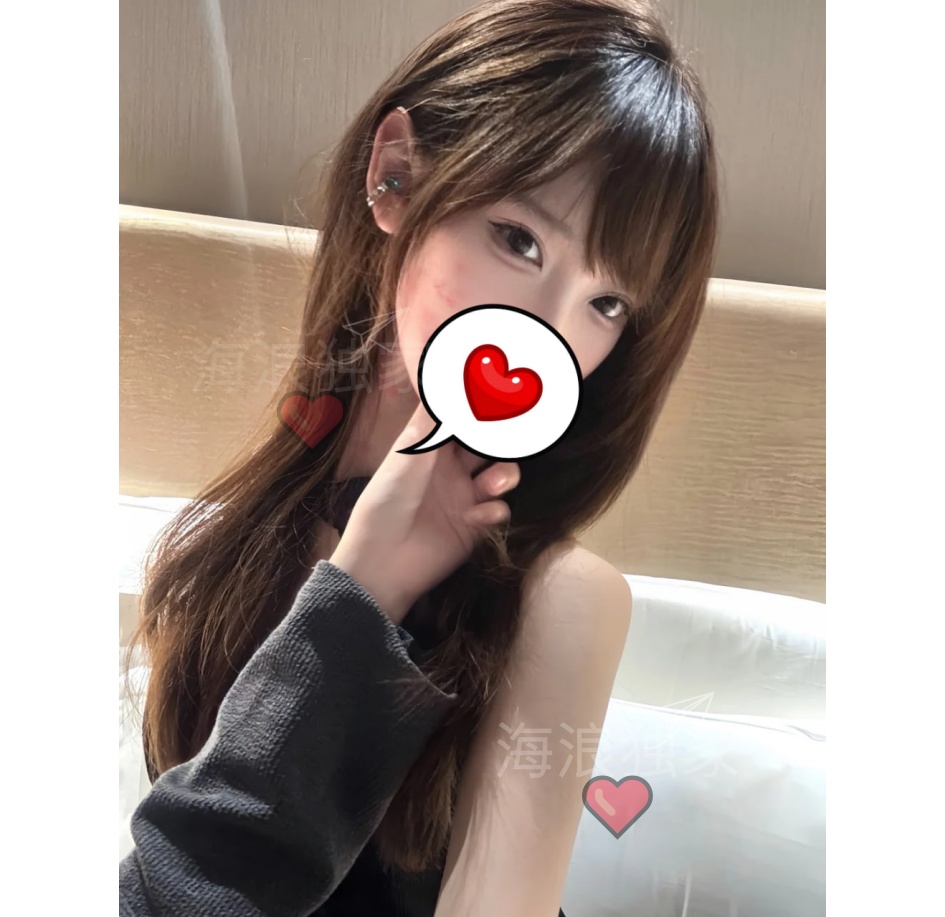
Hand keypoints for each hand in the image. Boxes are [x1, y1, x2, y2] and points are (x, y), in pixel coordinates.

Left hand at [329, 403, 519, 623]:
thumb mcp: (405, 456)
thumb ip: (432, 420)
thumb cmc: (385, 503)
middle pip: (488, 445)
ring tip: (495, 484)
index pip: (463, 420)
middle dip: (502, 441)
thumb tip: (446, 375)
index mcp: (431, 447)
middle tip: (512, 436)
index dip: (481, 409)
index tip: (500, 397)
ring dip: (506, 475)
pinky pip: (499, 510)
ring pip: (502, 475)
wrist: (381, 562)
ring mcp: (465, 497)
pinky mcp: (475, 527)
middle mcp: (451, 469)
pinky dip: (494, 511)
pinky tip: (475, 519)